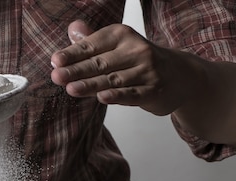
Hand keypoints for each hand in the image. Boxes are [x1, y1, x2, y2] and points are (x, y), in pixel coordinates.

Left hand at [50, 20, 194, 116]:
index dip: (73, 53)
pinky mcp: (154, 90)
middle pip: (100, 62)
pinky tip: (102, 97)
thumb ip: (92, 40)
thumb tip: (73, 28)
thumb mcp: (117, 45)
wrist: (180, 75)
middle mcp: (136, 49)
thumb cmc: (139, 60)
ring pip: (113, 79)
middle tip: (56, 76)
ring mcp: (147, 70)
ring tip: (71, 89)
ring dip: (91, 84)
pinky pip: (132, 93)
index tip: (55, 60)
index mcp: (123, 35)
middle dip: (76, 70)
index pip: (93, 45)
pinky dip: (117, 96)